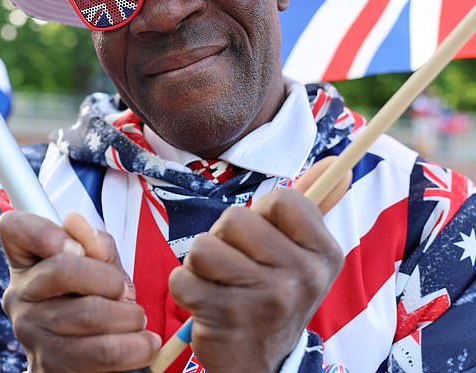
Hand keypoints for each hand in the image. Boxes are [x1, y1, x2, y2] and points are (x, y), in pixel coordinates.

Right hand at [0, 211, 160, 372]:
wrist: (87, 353)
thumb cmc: (92, 294)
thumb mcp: (98, 261)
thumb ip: (94, 242)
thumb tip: (76, 223)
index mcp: (25, 261)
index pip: (14, 228)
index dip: (43, 231)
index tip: (75, 245)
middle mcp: (20, 296)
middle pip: (63, 269)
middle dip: (109, 278)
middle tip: (126, 290)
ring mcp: (31, 333)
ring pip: (88, 315)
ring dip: (127, 317)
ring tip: (137, 318)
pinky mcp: (48, 367)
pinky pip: (99, 355)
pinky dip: (132, 347)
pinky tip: (143, 343)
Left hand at [168, 187, 343, 372]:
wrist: (261, 364)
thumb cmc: (274, 295)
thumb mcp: (301, 255)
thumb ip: (312, 205)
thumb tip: (334, 163)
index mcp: (324, 254)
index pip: (282, 198)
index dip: (262, 214)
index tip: (264, 239)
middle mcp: (302, 277)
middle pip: (235, 218)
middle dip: (224, 237)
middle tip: (237, 264)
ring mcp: (265, 300)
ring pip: (203, 246)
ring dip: (201, 263)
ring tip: (219, 282)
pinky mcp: (226, 318)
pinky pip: (182, 277)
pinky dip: (185, 286)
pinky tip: (205, 303)